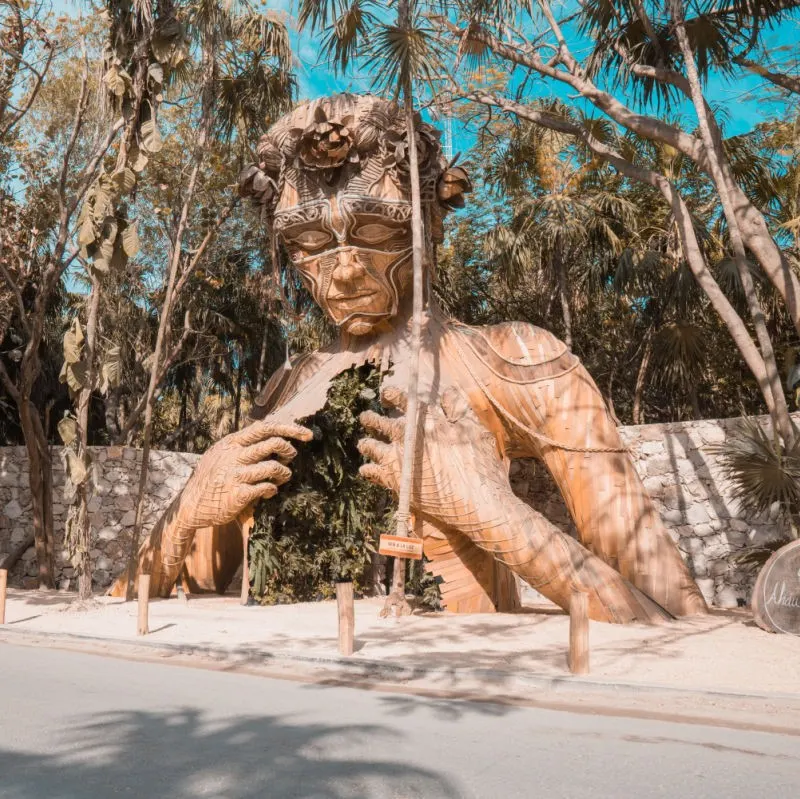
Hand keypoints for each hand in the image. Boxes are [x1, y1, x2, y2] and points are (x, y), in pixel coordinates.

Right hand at [175, 419, 312, 529]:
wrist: (189, 505)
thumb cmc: (212, 478)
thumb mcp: (221, 453)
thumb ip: (242, 444)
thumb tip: (274, 434)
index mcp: (231, 443)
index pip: (265, 427)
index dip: (289, 428)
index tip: (307, 434)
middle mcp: (234, 456)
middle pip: (274, 443)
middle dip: (289, 450)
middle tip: (290, 458)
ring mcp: (235, 475)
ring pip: (274, 467)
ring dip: (285, 473)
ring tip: (282, 478)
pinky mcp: (237, 494)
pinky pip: (266, 488)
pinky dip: (273, 489)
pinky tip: (268, 492)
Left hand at [358, 386, 512, 534]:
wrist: (475, 503)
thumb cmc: (481, 467)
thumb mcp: (476, 431)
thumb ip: (459, 409)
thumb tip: (447, 393)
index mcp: (425, 419)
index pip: (399, 398)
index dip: (389, 394)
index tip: (386, 396)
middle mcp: (407, 436)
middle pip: (378, 421)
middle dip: (370, 418)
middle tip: (366, 418)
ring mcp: (397, 459)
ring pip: (369, 445)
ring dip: (366, 443)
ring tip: (364, 443)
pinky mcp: (394, 481)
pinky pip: (371, 472)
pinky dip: (368, 469)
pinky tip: (368, 469)